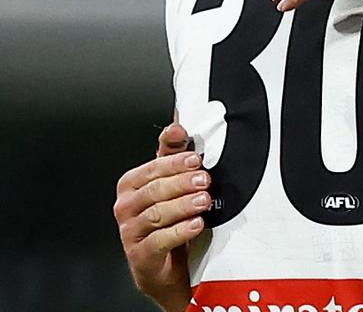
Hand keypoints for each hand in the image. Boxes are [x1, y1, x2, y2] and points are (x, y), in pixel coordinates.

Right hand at [113, 125, 210, 310]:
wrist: (165, 265)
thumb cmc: (168, 220)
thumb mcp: (171, 184)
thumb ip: (172, 155)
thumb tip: (177, 125)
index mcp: (132, 185)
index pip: (151, 168)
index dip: (174, 162)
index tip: (195, 158)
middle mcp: (127, 207)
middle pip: (154, 190)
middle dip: (182, 183)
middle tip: (205, 180)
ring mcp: (130, 232)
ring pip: (157, 214)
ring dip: (183, 205)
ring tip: (204, 200)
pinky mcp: (140, 256)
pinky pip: (159, 240)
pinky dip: (180, 231)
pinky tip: (196, 224)